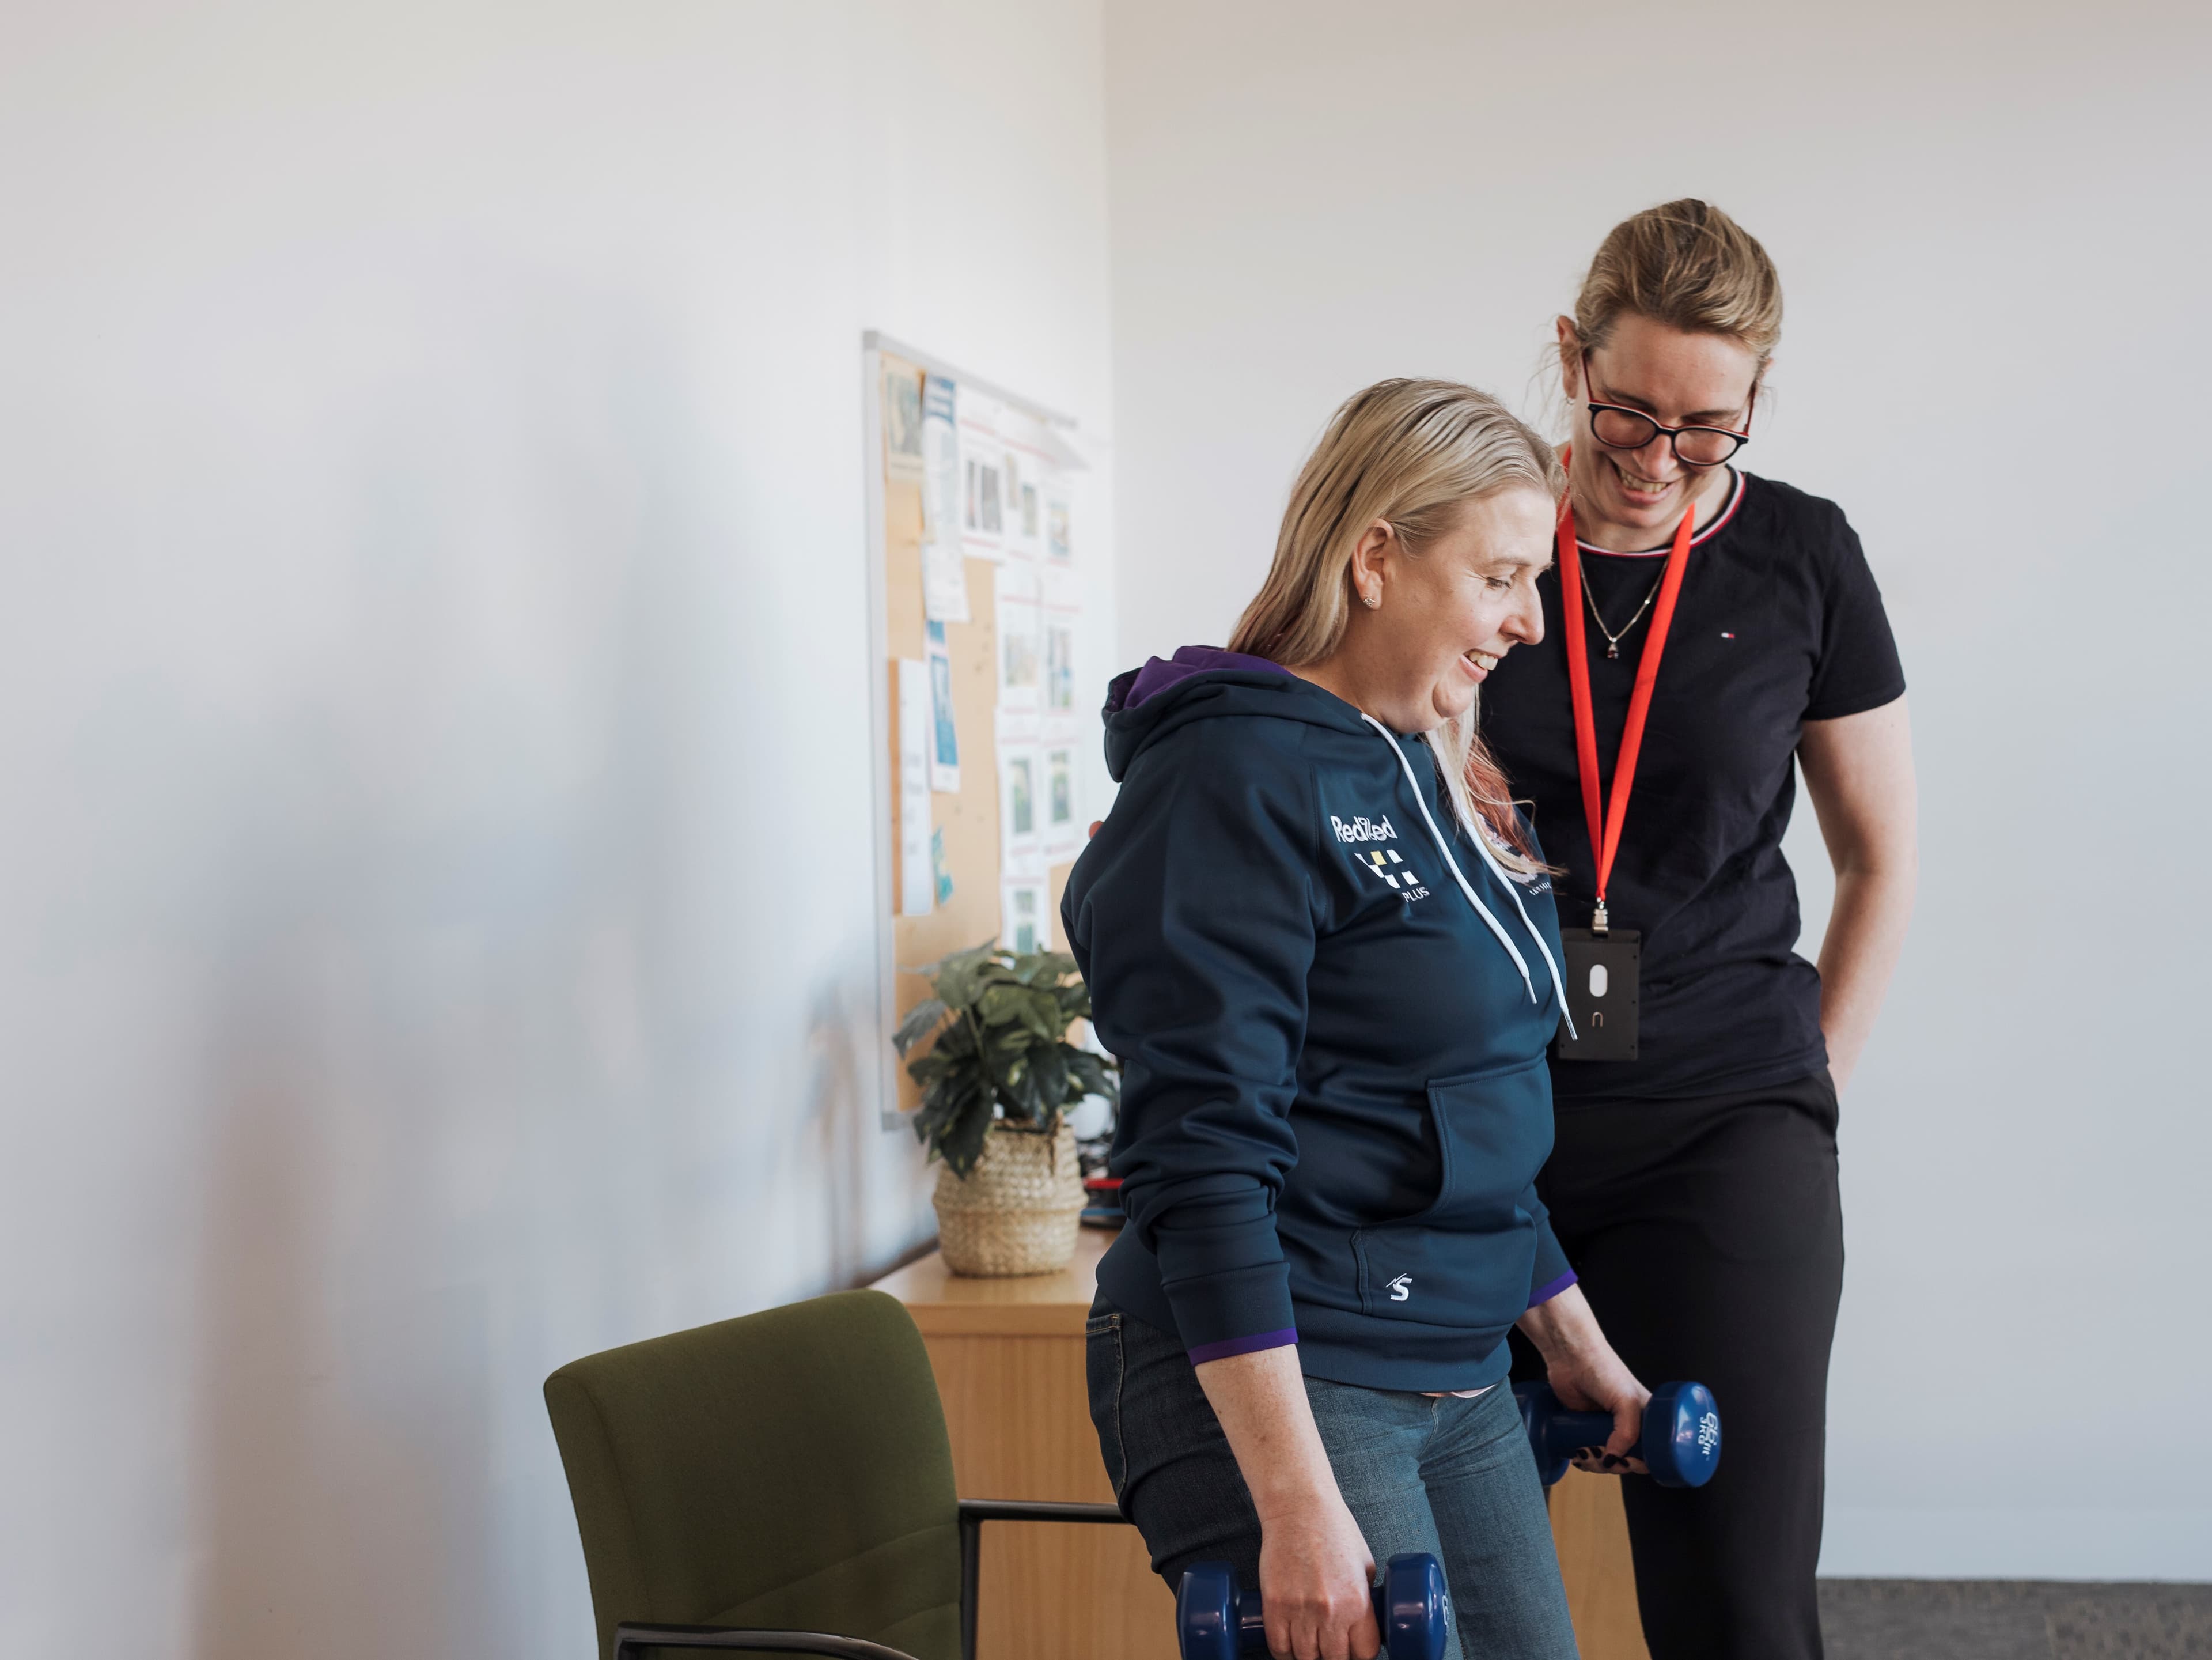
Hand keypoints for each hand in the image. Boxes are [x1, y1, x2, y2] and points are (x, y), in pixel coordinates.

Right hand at [1188, 1347, 1378, 1659]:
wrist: (1299, 1507)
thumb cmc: (1335, 1530)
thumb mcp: (1365, 1566)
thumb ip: (1365, 1599)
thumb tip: (1365, 1627)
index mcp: (1359, 1603)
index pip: (1364, 1654)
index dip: (1359, 1656)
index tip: (1353, 1651)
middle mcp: (1331, 1612)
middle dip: (1333, 1657)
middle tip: (1330, 1647)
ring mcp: (1300, 1610)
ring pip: (1304, 1658)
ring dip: (1308, 1655)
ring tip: (1310, 1646)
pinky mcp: (1274, 1604)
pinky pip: (1278, 1646)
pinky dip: (1284, 1651)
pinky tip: (1290, 1645)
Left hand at [1516, 1283, 1651, 1473]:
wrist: (1570, 1356)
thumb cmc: (1604, 1370)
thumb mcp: (1626, 1401)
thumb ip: (1628, 1433)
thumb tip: (1612, 1460)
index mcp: (1647, 1417)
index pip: (1652, 1453)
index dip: (1641, 1463)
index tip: (1628, 1462)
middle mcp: (1628, 1424)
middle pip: (1627, 1460)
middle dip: (1616, 1465)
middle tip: (1605, 1457)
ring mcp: (1604, 1427)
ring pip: (1606, 1459)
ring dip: (1597, 1464)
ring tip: (1587, 1452)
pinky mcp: (1583, 1427)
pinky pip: (1587, 1452)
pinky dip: (1583, 1458)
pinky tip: (1578, 1453)